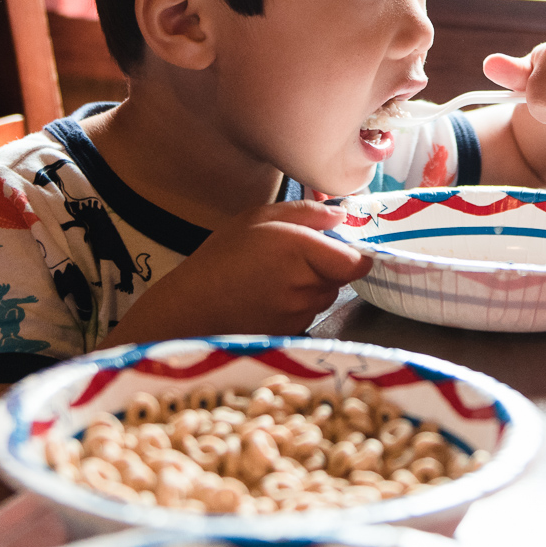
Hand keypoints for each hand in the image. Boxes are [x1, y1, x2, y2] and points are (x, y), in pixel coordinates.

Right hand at [106, 201, 370, 343]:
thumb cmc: (220, 258)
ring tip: (275, 279)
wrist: (190, 309)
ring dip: (312, 288)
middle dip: (326, 268)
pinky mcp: (291, 333)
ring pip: (324, 297)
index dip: (352, 254)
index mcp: (298, 249)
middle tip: (293, 259)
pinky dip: (297, 306)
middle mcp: (304, 284)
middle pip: (340, 279)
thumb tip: (341, 215)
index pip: (355, 262)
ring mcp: (298, 314)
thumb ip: (305, 213)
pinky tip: (270, 299)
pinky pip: (308, 315)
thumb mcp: (257, 218)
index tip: (337, 247)